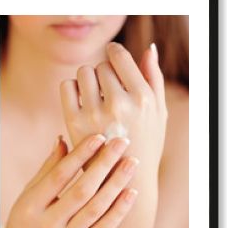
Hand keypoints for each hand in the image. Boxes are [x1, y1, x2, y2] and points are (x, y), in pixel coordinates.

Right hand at [0, 134, 138, 227]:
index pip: (59, 176)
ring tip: (132, 162)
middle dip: (104, 164)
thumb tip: (64, 139)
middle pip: (82, 191)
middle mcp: (49, 224)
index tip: (99, 136)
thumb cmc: (26, 220)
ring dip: (116, 184)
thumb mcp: (28, 194)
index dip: (80, 155)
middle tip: (122, 142)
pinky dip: (119, 211)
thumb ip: (48, 169)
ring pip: (96, 209)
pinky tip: (132, 192)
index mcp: (32, 206)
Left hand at [60, 42, 167, 183]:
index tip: (112, 56)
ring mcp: (95, 114)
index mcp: (142, 98)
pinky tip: (82, 100)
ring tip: (96, 94)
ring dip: (88, 79)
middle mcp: (119, 104)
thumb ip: (154, 77)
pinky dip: (72, 88)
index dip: (114, 52)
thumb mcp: (159, 111)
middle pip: (101, 65)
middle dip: (104, 73)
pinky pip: (67, 86)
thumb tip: (149, 48)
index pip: (119, 56)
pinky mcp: (76, 123)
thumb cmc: (147, 142)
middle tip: (108, 89)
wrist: (126, 179)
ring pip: (83, 72)